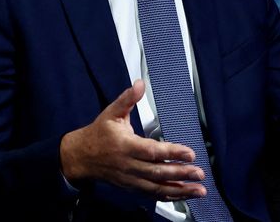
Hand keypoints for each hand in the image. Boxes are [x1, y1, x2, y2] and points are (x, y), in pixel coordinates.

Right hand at [59, 79, 206, 199]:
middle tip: (200, 173)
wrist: (80, 157)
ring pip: (157, 187)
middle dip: (181, 173)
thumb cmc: (98, 134)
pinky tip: (184, 195)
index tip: (189, 153)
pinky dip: (170, 195)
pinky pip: (153, 194)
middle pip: (158, 172)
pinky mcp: (132, 187)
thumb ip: (127, 98)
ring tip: (199, 189)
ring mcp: (131, 179)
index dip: (172, 152)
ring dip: (180, 190)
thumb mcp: (111, 112)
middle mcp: (129, 165)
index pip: (152, 151)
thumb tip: (140, 83)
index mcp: (126, 146)